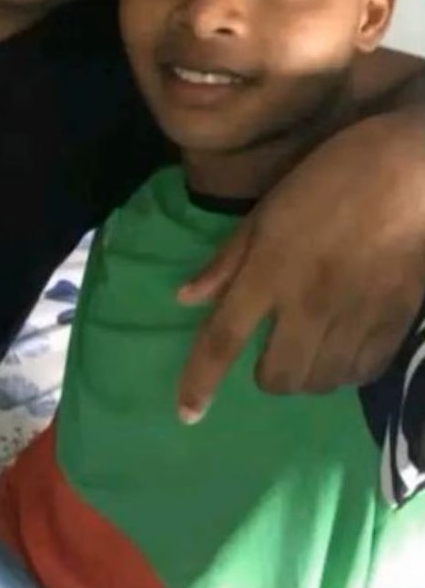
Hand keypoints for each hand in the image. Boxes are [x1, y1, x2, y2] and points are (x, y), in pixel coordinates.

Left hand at [176, 109, 424, 420]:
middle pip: (276, 377)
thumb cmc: (331, 178)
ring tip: (308, 346)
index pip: (223, 339)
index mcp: (269, 272)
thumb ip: (227, 259)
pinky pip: (361, 374)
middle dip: (264, 374)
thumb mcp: (267, 209)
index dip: (200, 381)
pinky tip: (343, 347)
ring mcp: (353, 319)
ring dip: (304, 374)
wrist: (413, 173)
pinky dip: (343, 371)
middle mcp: (307, 306)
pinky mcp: (393, 325)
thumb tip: (185, 297)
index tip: (186, 414)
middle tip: (270, 349)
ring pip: (319, 382)